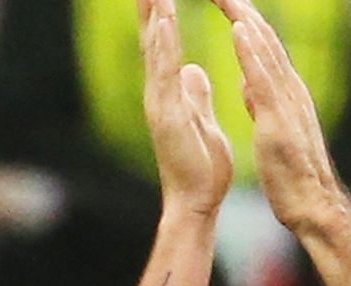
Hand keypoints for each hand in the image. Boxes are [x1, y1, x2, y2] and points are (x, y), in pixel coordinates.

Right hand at [141, 0, 231, 215]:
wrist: (196, 201)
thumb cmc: (201, 167)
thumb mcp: (201, 120)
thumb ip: (194, 95)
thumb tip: (192, 70)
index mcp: (170, 92)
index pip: (163, 45)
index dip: (160, 14)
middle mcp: (159, 93)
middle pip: (152, 39)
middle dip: (149, 5)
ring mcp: (159, 103)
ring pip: (154, 50)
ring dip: (153, 15)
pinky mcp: (167, 115)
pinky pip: (164, 74)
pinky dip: (163, 46)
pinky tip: (163, 21)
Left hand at [211, 0, 348, 229]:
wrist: (312, 206)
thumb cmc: (292, 174)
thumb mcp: (271, 129)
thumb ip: (260, 102)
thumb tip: (248, 83)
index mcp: (285, 92)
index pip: (262, 46)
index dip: (242, 19)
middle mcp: (290, 90)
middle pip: (264, 38)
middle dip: (241, 8)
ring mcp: (287, 103)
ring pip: (266, 50)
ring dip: (245, 17)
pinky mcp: (279, 120)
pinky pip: (264, 79)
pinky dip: (251, 51)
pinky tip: (238, 29)